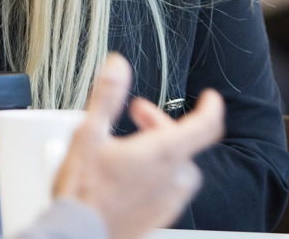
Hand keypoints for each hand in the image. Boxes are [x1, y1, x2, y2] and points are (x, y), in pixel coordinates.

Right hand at [51, 54, 223, 238]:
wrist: (77, 235)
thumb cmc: (83, 193)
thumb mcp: (89, 134)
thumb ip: (107, 96)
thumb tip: (118, 67)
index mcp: (162, 153)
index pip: (207, 125)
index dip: (212, 106)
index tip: (209, 98)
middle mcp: (172, 178)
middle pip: (186, 142)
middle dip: (162, 123)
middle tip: (138, 115)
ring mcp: (168, 200)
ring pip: (178, 165)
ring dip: (162, 149)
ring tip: (132, 145)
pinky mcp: (159, 217)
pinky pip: (169, 188)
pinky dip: (158, 173)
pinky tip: (131, 174)